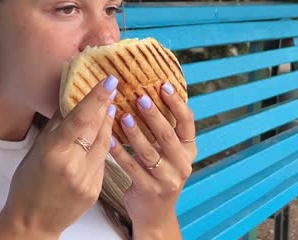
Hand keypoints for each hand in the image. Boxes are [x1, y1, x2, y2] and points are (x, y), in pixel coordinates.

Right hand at [0, 75, 118, 238]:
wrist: (33, 222)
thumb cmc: (27, 184)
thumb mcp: (36, 151)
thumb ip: (56, 126)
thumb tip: (69, 99)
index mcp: (54, 153)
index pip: (80, 119)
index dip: (96, 98)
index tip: (109, 81)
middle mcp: (73, 166)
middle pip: (96, 129)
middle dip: (105, 106)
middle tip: (113, 86)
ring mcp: (87, 180)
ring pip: (104, 144)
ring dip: (108, 123)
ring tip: (110, 105)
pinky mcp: (96, 190)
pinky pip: (103, 161)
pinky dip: (104, 145)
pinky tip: (104, 134)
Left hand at [109, 82, 196, 236]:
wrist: (155, 213)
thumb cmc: (158, 173)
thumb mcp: (168, 152)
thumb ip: (163, 129)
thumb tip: (148, 91)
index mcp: (189, 150)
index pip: (188, 123)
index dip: (177, 103)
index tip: (163, 85)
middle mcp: (183, 164)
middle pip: (168, 135)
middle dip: (154, 115)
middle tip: (140, 97)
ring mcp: (168, 179)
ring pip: (149, 152)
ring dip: (135, 132)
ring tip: (123, 116)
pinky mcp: (150, 190)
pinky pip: (132, 167)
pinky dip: (119, 152)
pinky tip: (108, 138)